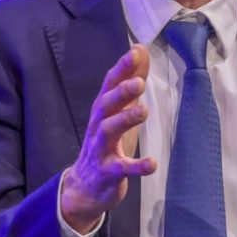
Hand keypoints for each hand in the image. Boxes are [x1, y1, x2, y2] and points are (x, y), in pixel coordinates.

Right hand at [61, 45, 156, 232]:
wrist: (85, 187)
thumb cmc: (106, 142)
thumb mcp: (119, 109)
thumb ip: (130, 80)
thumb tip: (140, 49)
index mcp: (103, 110)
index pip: (110, 84)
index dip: (122, 68)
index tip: (136, 52)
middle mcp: (98, 126)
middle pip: (106, 105)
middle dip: (120, 92)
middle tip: (138, 83)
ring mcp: (101, 150)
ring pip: (108, 132)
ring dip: (125, 120)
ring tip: (143, 111)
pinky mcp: (107, 172)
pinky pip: (121, 169)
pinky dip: (136, 166)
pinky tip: (152, 164)